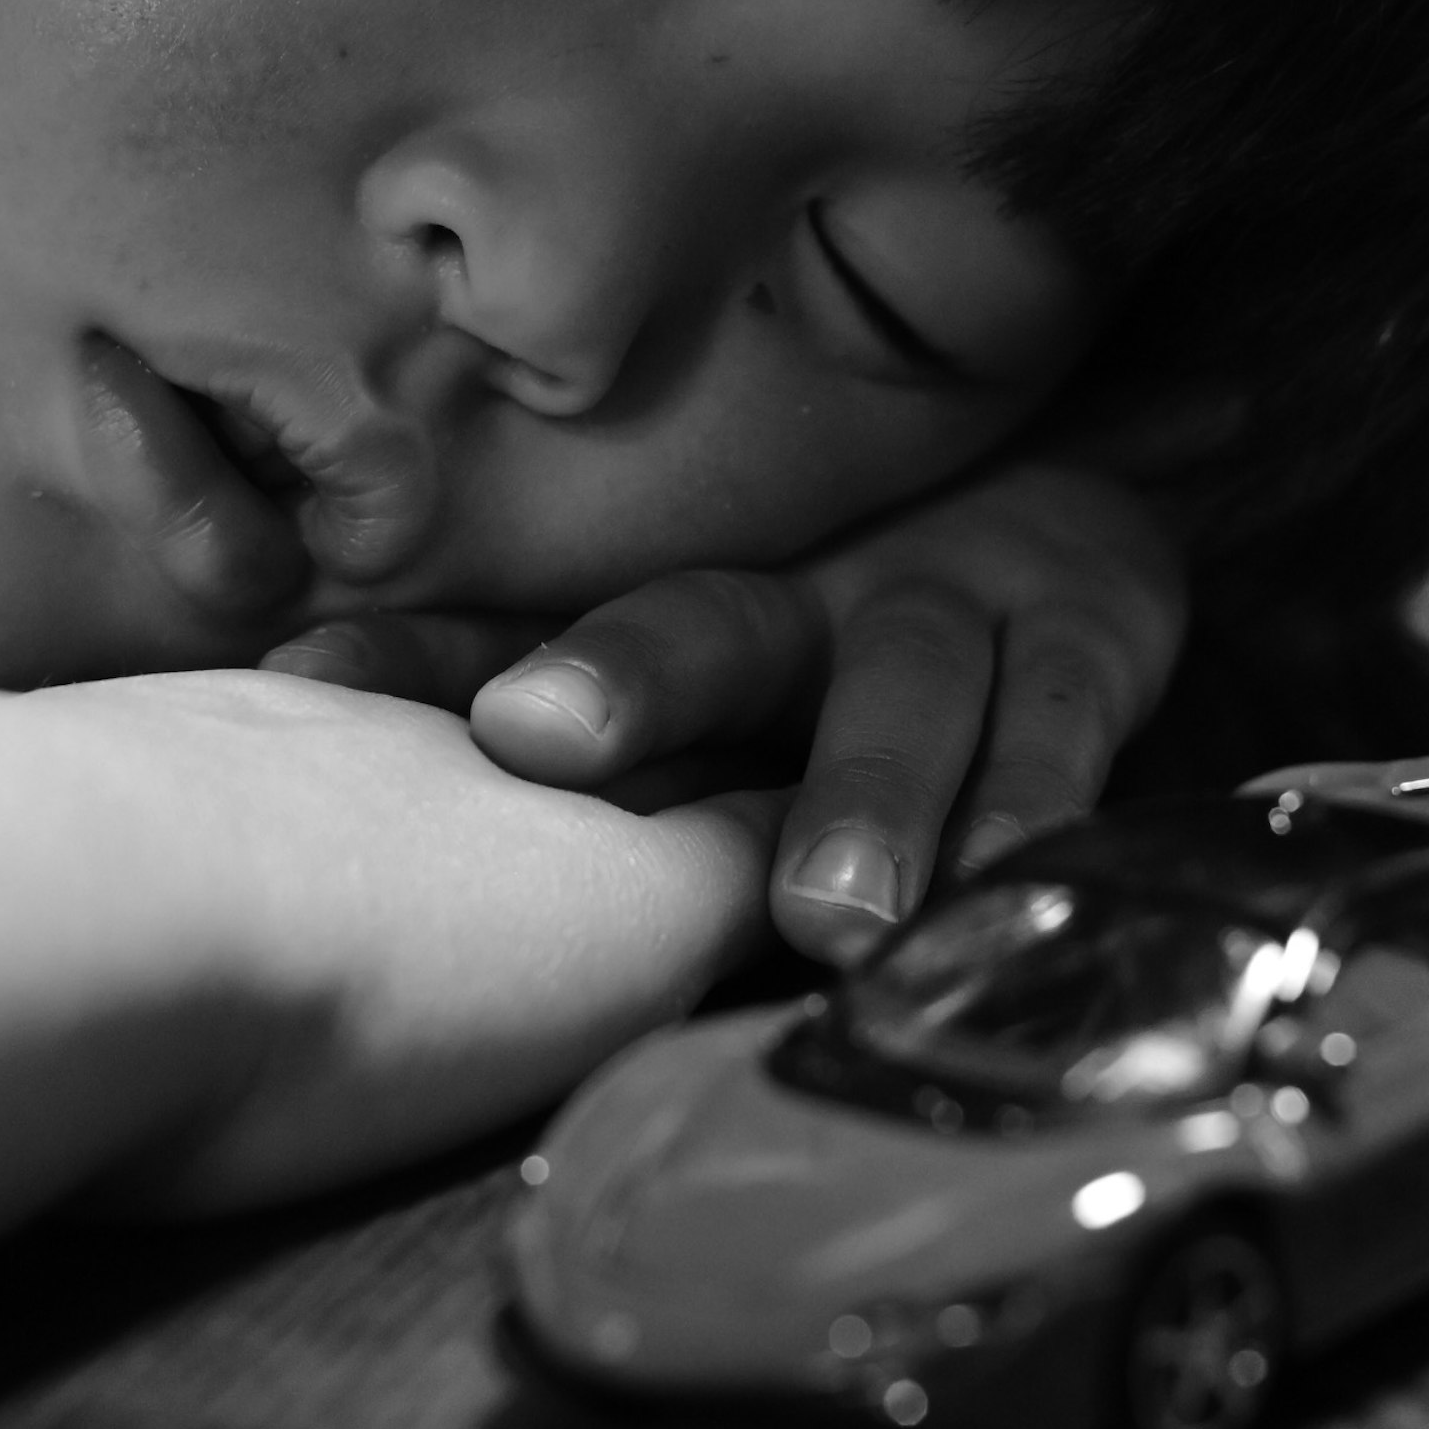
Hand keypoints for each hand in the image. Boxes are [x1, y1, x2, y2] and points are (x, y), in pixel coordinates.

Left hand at [259, 463, 1186, 965]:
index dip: (426, 660)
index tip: (311, 689)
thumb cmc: (868, 651)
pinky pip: (1059, 718)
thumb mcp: (724, 693)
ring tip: (828, 914)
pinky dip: (1032, 795)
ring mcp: (952, 606)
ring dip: (862, 791)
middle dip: (628, 677)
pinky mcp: (1087, 637)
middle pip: (706, 622)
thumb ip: (568, 765)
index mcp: (690, 618)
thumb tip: (335, 832)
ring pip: (898, 685)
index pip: (536, 631)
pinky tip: (1007, 874)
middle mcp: (804, 599)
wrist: (1116, 515)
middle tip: (539, 740)